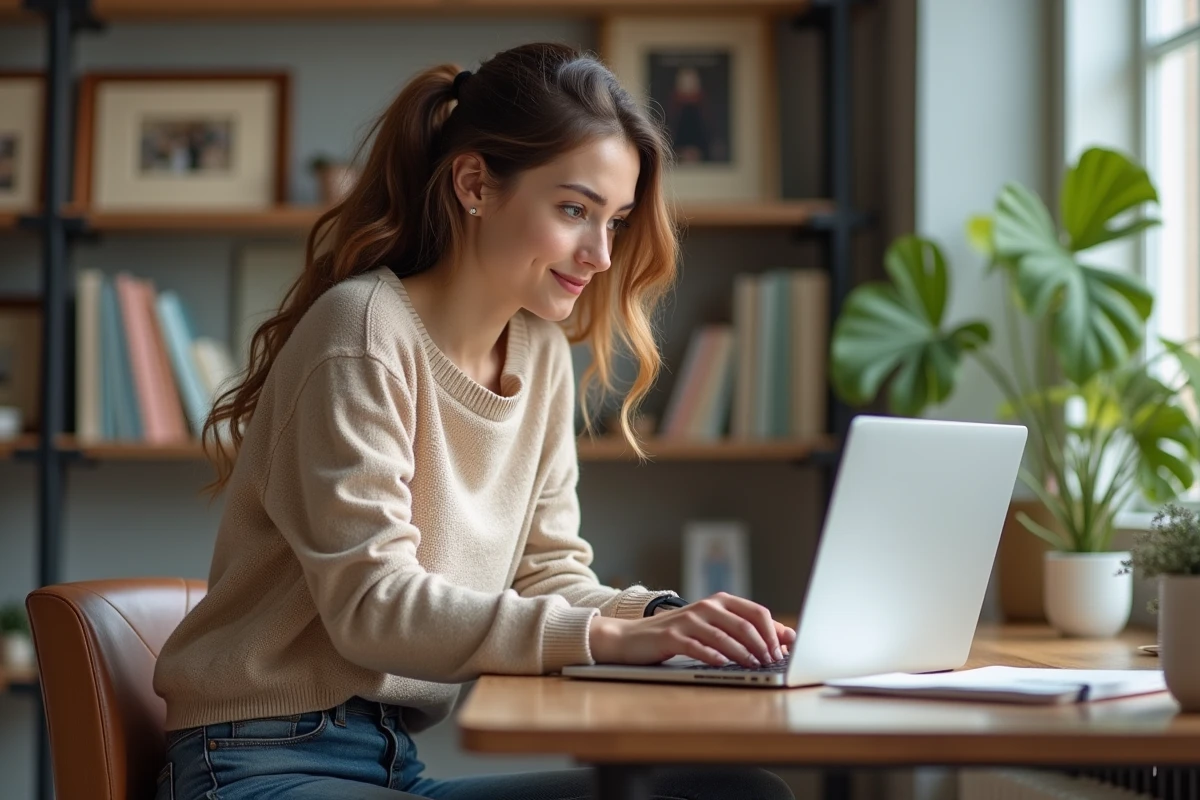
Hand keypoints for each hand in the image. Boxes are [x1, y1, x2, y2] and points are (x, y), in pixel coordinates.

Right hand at [588, 593, 796, 667]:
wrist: (632, 637)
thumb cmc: (678, 634)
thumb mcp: (713, 627)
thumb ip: (745, 629)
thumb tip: (785, 637)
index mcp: (719, 602)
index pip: (757, 612)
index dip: (775, 632)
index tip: (786, 651)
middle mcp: (706, 607)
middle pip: (745, 624)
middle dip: (764, 645)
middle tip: (773, 663)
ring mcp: (688, 620)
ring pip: (724, 636)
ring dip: (744, 653)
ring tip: (756, 667)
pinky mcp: (672, 636)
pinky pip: (697, 646)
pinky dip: (713, 656)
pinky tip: (723, 665)